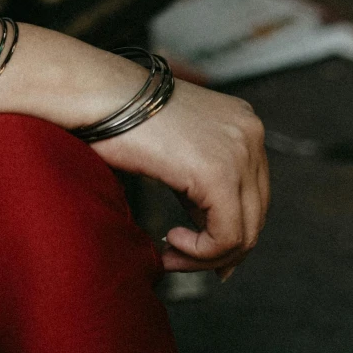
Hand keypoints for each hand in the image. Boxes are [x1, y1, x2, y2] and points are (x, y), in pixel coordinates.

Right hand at [95, 80, 268, 276]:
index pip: (254, 194)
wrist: (97, 94)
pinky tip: (170, 240)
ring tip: (170, 252)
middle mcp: (250, 133)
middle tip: (179, 259)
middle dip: (218, 249)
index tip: (196, 251)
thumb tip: (221, 241)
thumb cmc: (121, 118)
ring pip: (244, 233)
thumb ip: (206, 185)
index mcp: (242, 123)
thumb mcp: (180, 149)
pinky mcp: (220, 175)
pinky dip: (199, 252)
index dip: (227, 231)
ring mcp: (240, 152)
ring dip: (205, 255)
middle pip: (255, 215)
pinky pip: (226, 237)